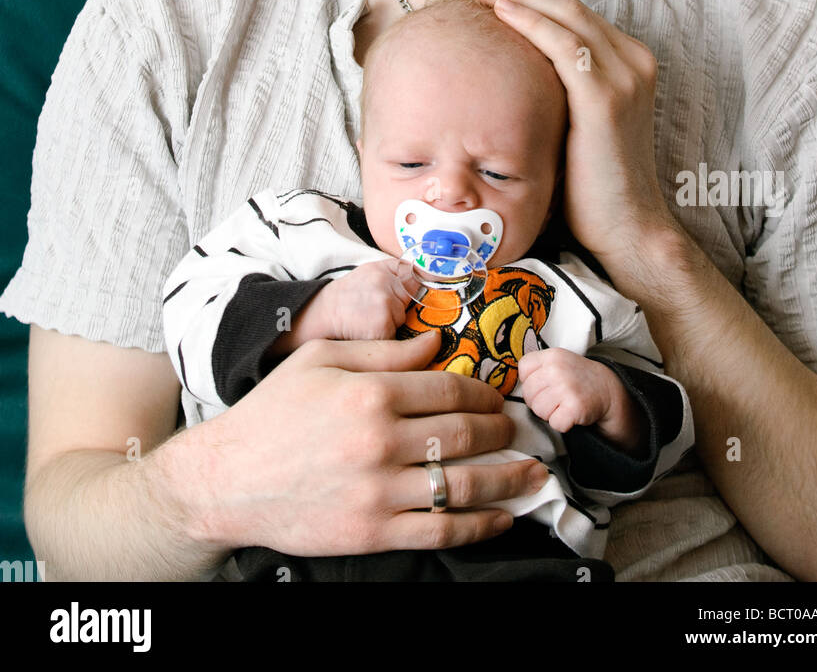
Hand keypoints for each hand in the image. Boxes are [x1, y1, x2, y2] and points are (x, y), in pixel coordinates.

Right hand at [191, 331, 549, 555]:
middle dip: (501, 431)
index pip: (449, 388)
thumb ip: (383, 350)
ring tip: (532, 474)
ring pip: (463, 484)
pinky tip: (501, 518)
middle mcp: (380, 441)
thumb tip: (436, 341)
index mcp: (370, 392)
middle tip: (517, 429)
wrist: (228, 479)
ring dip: (509, 480)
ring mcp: (378, 491)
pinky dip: (480, 526)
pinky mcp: (373, 532)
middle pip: (464, 433)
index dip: (483, 391)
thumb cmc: (273, 413)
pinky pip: (441, 530)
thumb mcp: (321, 359)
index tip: (497, 395)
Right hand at [292, 259, 411, 345]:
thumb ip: (394, 272)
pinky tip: (369, 333)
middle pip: (412, 301)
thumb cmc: (346, 297)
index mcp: (384, 268)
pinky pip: (397, 336)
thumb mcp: (369, 273)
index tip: (416, 296)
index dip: (417, 288)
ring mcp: (385, 304)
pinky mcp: (383, 326)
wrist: (321, 315)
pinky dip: (387, 339)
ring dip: (393, 326)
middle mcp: (386, 283)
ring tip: (371, 322)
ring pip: (405, 320)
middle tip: (376, 312)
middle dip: (401, 310)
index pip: (416, 276)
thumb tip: (423, 279)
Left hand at [466, 0, 681, 273]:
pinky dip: (532, 23)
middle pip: (568, 6)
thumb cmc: (590, 184)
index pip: (574, 14)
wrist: (625, 227)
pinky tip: (501, 13)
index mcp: (629, 62)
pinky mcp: (607, 98)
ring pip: (566, 15)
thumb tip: (507, 67)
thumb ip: (555, 88)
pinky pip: (565, 46)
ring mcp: (625, 77)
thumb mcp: (573, 122)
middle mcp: (634, 62)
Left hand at [518, 349, 647, 453]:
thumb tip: (511, 387)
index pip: (523, 370)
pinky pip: (554, 423)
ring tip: (563, 405)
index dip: (530, 382)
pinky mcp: (575, 406)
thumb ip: (536, 368)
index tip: (545, 385)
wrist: (607, 389)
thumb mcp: (558, 362)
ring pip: (539, 410)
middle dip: (539, 402)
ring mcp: (566, 387)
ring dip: (550, 414)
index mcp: (551, 355)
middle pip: (528, 394)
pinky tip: (571, 414)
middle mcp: (557, 368)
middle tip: (556, 399)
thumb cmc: (576, 378)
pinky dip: (562, 424)